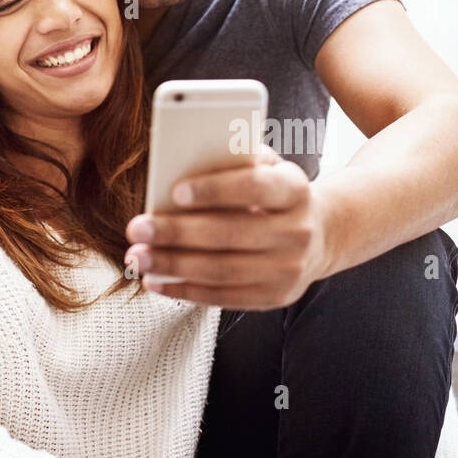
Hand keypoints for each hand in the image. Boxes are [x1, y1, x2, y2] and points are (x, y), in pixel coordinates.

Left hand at [125, 146, 328, 309]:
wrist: (319, 236)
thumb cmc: (275, 194)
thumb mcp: (268, 168)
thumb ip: (236, 160)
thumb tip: (184, 162)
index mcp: (295, 190)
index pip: (255, 186)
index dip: (215, 189)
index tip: (175, 191)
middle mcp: (298, 231)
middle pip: (230, 233)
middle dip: (178, 232)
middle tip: (138, 227)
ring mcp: (288, 269)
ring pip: (222, 269)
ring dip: (173, 265)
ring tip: (137, 257)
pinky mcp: (274, 296)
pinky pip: (223, 297)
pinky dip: (184, 290)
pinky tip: (155, 281)